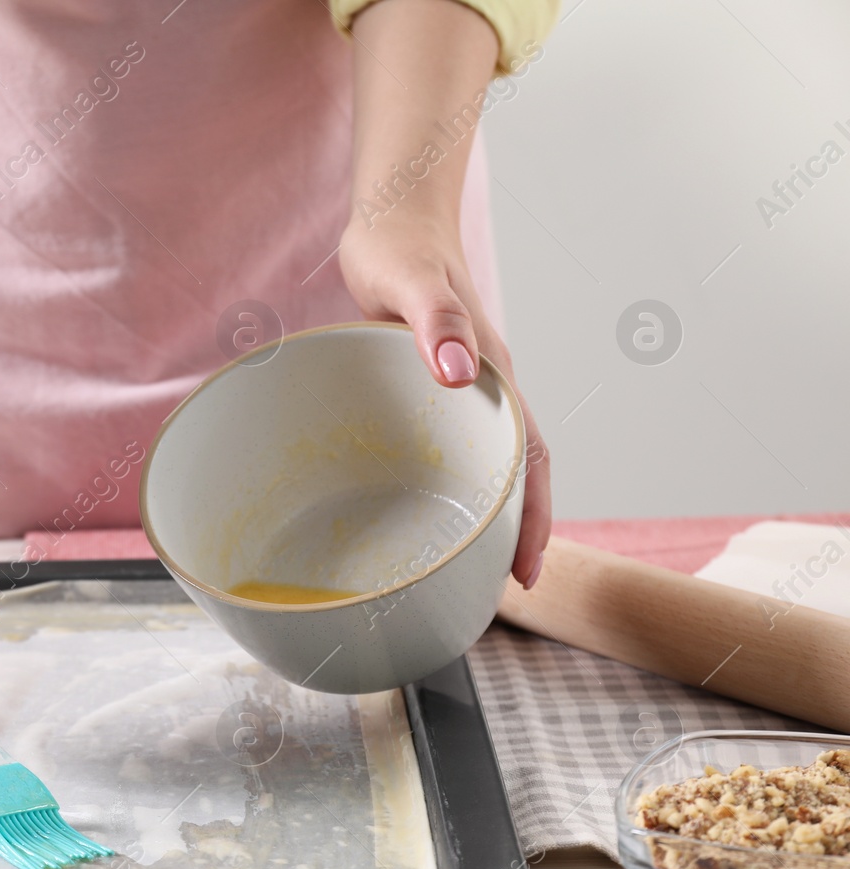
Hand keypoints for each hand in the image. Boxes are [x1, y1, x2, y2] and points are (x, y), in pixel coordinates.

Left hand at [339, 212, 550, 587]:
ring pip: (482, 463)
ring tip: (462, 568)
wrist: (394, 217)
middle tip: (495, 593)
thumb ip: (434, 323)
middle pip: (514, 474)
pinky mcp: (428, 388)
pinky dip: (445, 482)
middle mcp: (482, 391)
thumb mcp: (408, 283)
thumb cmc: (399, 247)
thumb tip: (458, 372)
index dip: (532, 518)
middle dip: (513, 534)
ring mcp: (458, 391)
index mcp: (491, 377)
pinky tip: (420, 506)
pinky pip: (446, 446)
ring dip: (481, 513)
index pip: (530, 460)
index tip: (526, 571)